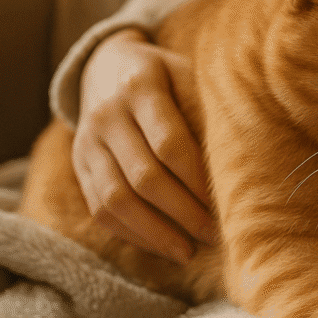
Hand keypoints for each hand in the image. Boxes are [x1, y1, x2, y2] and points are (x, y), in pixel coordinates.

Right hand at [73, 27, 214, 263]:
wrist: (106, 66)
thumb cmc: (167, 77)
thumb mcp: (188, 75)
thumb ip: (204, 111)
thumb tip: (238, 163)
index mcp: (140, 86)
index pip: (170, 143)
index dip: (197, 180)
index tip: (226, 204)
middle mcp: (107, 114)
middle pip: (144, 176)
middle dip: (183, 212)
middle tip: (215, 235)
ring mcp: (87, 142)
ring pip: (115, 199)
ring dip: (155, 232)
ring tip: (188, 252)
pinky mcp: (78, 165)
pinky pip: (99, 208)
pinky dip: (131, 233)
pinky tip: (162, 245)